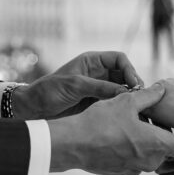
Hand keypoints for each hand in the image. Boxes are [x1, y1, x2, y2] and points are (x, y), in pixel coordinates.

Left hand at [14, 51, 142, 118]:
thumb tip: (125, 93)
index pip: (119, 59)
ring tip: (137, 108)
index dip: (130, 69)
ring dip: (129, 97)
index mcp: (92, 61)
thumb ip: (100, 87)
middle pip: (124, 74)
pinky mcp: (96, 104)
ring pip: (121, 90)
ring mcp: (98, 89)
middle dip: (133, 84)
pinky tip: (126, 115)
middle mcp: (98, 73)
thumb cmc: (49, 91)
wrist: (33, 109)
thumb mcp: (75, 85)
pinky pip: (114, 103)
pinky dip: (121, 108)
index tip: (135, 84)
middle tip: (140, 98)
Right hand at [48, 82, 173, 174]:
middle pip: (169, 150)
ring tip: (130, 124)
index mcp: (156, 144)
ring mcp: (136, 169)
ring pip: (151, 155)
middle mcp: (150, 161)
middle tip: (149, 118)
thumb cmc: (101, 121)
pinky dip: (132, 150)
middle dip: (162, 134)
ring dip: (146, 142)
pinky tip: (117, 135)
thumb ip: (150, 96)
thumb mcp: (126, 101)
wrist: (73, 144)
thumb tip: (162, 89)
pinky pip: (136, 161)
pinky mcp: (122, 173)